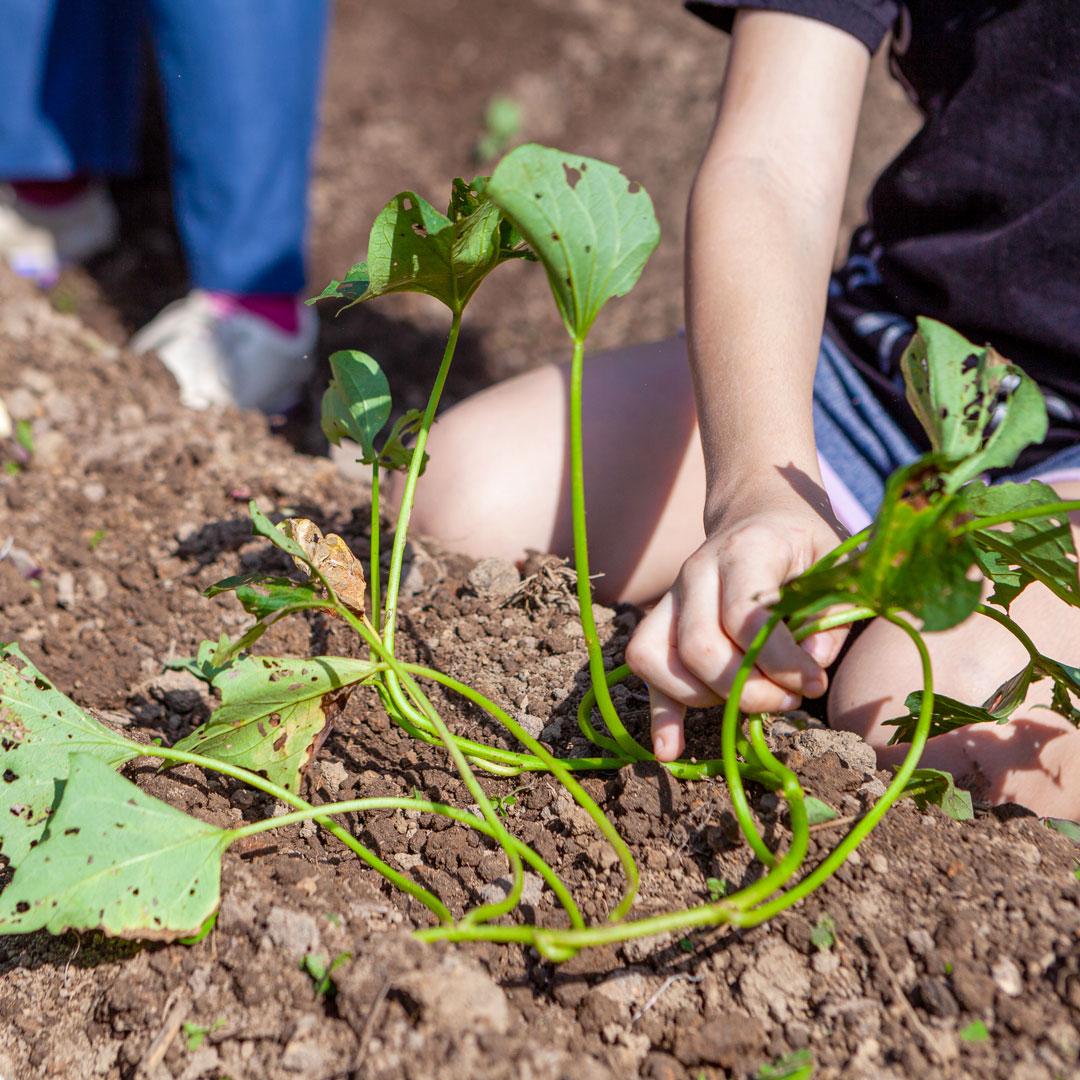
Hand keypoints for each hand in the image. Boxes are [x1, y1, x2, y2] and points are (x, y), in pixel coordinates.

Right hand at [625, 487, 848, 760]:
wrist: (757, 513)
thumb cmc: (803, 542)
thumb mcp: (834, 562)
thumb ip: (831, 613)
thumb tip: (812, 666)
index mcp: (744, 549)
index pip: (744, 616)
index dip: (779, 660)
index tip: (814, 684)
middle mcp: (696, 572)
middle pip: (698, 647)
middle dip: (744, 689)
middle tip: (788, 700)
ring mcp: (671, 598)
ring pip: (659, 660)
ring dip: (705, 699)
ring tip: (751, 704)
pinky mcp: (660, 623)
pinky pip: (645, 669)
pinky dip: (658, 712)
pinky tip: (671, 749)